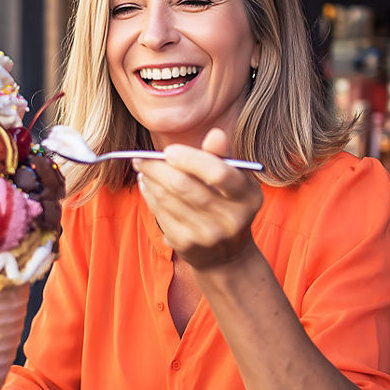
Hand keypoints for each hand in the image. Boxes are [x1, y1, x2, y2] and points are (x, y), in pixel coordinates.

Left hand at [134, 127, 262, 269]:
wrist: (227, 255)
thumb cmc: (228, 205)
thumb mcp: (235, 182)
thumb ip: (223, 157)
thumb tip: (215, 133)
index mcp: (248, 197)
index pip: (218, 173)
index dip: (191, 159)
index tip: (169, 150)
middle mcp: (231, 219)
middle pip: (185, 186)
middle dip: (157, 168)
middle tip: (141, 156)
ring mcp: (208, 235)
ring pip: (168, 199)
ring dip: (150, 180)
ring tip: (143, 167)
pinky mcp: (187, 245)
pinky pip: (160, 214)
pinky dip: (149, 195)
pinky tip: (146, 185)